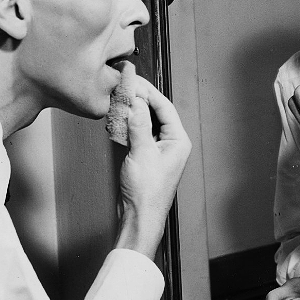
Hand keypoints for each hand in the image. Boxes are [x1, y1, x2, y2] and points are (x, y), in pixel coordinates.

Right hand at [115, 76, 190, 257]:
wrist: (140, 218)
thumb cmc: (147, 192)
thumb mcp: (142, 153)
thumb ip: (139, 125)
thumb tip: (136, 101)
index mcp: (178, 140)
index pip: (165, 107)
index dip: (149, 92)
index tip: (134, 81)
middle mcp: (172, 143)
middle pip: (157, 112)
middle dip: (141, 99)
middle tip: (126, 85)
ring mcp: (159, 149)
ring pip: (148, 122)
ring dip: (135, 110)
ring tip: (121, 97)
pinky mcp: (147, 156)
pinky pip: (140, 133)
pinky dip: (131, 124)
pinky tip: (120, 117)